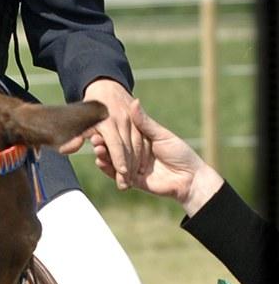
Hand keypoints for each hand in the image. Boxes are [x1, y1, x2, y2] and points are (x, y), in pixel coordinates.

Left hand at [60, 79, 147, 187]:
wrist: (105, 85)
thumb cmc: (89, 107)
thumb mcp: (79, 120)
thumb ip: (74, 137)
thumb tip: (67, 150)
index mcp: (107, 119)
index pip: (115, 142)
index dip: (118, 158)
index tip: (122, 172)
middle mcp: (122, 118)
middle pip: (128, 146)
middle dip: (128, 167)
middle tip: (125, 185)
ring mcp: (132, 118)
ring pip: (138, 143)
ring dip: (137, 162)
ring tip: (133, 179)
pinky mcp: (139, 119)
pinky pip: (144, 138)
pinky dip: (143, 153)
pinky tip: (141, 166)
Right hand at [103, 98, 223, 214]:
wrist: (189, 178)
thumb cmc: (179, 153)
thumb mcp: (161, 135)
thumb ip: (144, 123)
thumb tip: (134, 102)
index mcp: (143, 139)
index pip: (124, 133)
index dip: (112, 129)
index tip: (101, 121)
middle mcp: (137, 153)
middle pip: (116, 147)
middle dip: (104, 143)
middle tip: (94, 137)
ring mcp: (134, 167)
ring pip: (115, 161)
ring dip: (104, 155)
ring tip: (97, 148)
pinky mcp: (134, 181)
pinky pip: (118, 175)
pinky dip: (108, 169)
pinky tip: (100, 161)